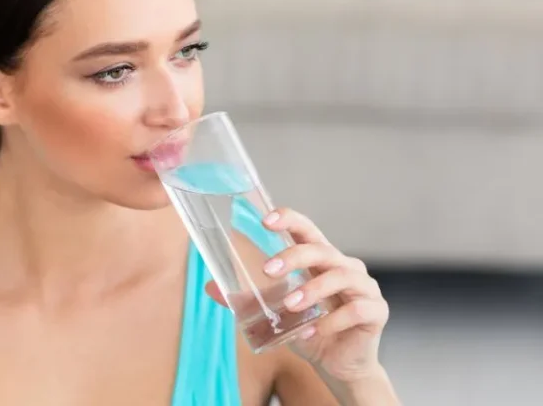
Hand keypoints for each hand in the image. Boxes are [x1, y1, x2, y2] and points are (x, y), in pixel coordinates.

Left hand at [205, 207, 389, 384]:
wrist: (339, 367)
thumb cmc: (310, 331)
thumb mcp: (275, 314)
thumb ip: (248, 299)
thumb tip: (210, 286)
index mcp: (322, 260)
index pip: (307, 230)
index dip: (289, 220)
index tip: (266, 220)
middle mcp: (346, 266)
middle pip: (322, 249)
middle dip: (294, 256)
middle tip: (269, 270)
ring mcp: (364, 288)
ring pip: (341, 276)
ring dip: (312, 290)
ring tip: (290, 306)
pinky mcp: (376, 312)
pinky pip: (356, 310)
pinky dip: (331, 321)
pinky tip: (312, 332)